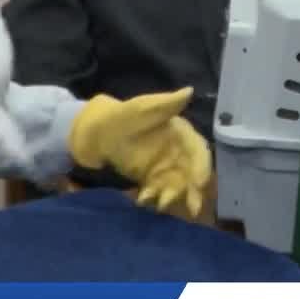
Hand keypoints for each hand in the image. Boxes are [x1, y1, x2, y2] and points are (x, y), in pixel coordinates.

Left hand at [67, 88, 212, 216]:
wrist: (98, 132)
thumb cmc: (122, 116)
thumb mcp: (142, 107)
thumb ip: (166, 103)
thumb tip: (189, 91)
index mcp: (181, 133)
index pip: (198, 150)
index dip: (202, 166)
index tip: (199, 182)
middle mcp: (179, 152)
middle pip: (193, 173)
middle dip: (194, 190)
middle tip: (193, 208)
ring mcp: (166, 167)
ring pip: (178, 185)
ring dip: (173, 197)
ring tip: (161, 205)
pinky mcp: (152, 179)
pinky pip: (158, 191)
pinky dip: (154, 198)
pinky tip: (142, 200)